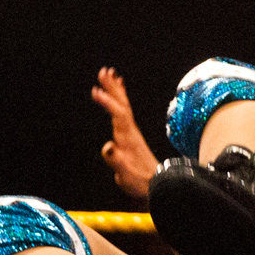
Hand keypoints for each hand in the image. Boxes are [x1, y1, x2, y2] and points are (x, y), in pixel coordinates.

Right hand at [91, 68, 159, 197]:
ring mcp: (132, 132)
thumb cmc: (140, 182)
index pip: (118, 114)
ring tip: (110, 74)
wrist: (158, 184)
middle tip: (104, 71)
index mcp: (128, 138)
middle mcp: (131, 131)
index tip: (95, 91)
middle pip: (122, 105)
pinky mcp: (131, 135)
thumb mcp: (126, 175)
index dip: (107, 102)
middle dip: (112, 88)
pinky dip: (121, 101)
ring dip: (116, 90)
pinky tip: (119, 94)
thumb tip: (108, 146)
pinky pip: (125, 113)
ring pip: (124, 106)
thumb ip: (117, 161)